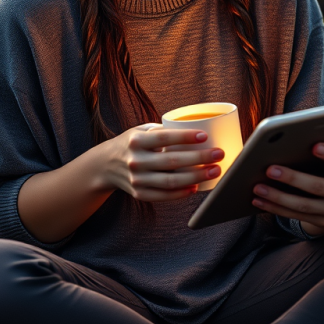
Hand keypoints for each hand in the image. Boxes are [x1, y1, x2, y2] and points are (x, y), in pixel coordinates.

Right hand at [103, 122, 224, 202]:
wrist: (105, 165)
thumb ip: (163, 131)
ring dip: (197, 177)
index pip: (164, 137)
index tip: (205, 135)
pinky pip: (164, 196)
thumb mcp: (141, 131)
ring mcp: (137, 179)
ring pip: (171, 181)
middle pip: (172, 161)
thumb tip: (196, 127)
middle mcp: (135, 160)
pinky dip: (182, 193)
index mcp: (136, 141)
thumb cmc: (132, 144)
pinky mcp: (139, 193)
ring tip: (214, 171)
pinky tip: (196, 186)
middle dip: (199, 158)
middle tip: (219, 154)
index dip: (185, 137)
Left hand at [251, 134, 323, 236]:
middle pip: (318, 187)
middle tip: (270, 168)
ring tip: (258, 187)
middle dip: (292, 178)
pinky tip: (258, 200)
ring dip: (278, 197)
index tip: (314, 146)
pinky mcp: (320, 221)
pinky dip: (275, 208)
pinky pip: (294, 215)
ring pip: (302, 205)